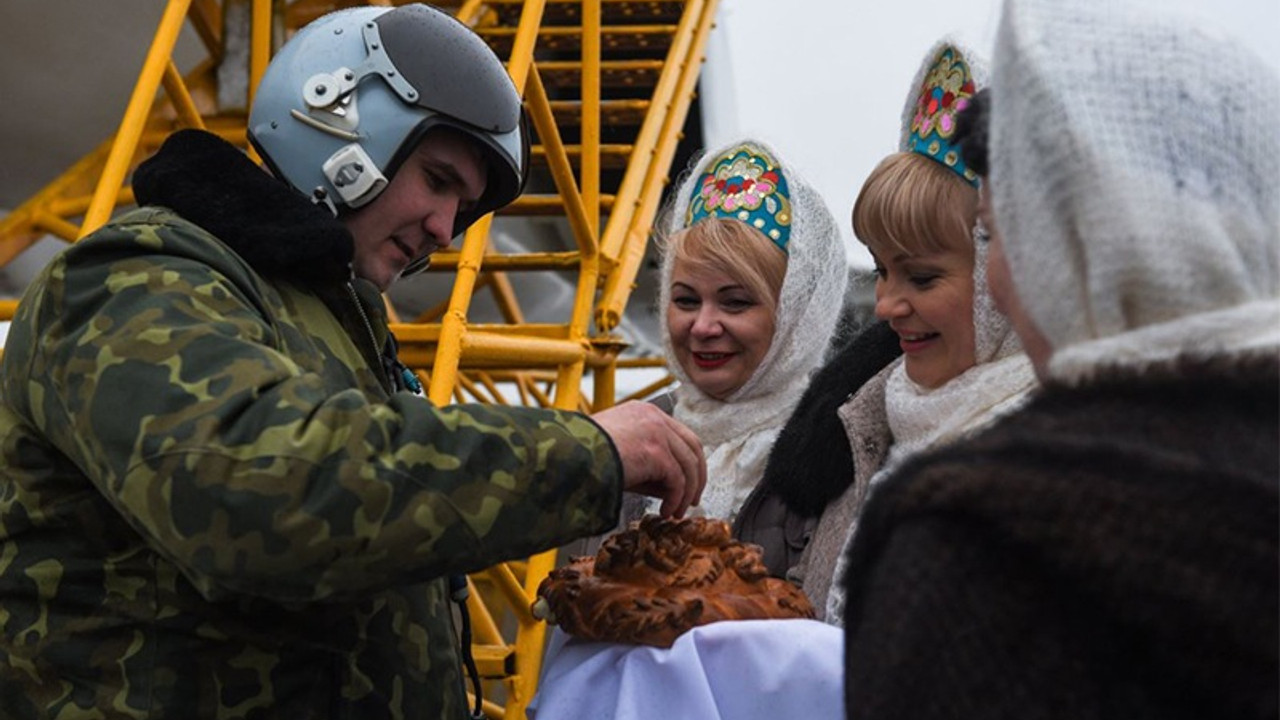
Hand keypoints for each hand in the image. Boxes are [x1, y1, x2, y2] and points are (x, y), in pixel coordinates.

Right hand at [592, 401, 705, 517]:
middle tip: (692, 500)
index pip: (680, 435)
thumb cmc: (584, 456)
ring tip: (676, 511)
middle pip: (693, 446)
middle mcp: (653, 417)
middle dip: (696, 477)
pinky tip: (666, 510)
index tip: (688, 483)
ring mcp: (657, 431)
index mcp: (644, 412)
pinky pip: (677, 479)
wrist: (567, 457)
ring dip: (686, 493)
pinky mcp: (656, 451)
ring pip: (688, 465)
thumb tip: (672, 489)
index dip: (689, 461)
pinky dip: (675, 499)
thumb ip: (649, 466)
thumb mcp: (621, 455)